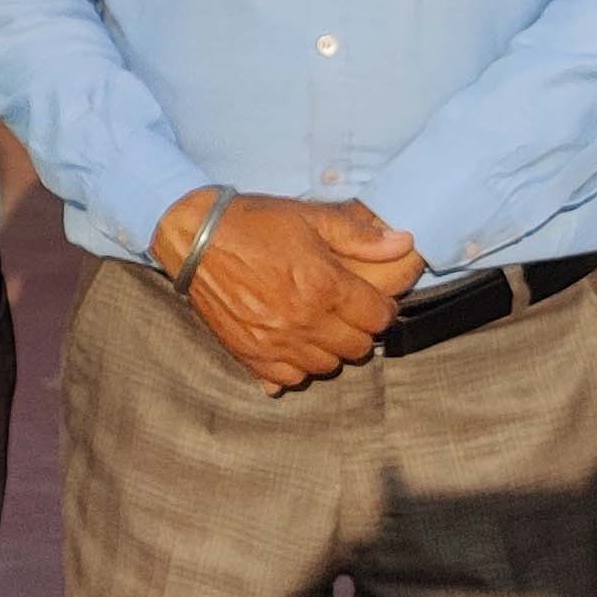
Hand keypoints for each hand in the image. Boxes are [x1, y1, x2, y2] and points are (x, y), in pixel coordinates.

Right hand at [156, 190, 414, 392]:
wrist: (193, 237)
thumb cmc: (254, 223)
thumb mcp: (310, 218)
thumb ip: (359, 236)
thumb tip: (403, 243)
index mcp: (325, 286)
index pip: (379, 318)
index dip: (380, 308)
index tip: (368, 300)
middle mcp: (304, 320)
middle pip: (358, 347)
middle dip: (358, 329)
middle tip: (343, 311)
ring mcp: (275, 342)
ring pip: (326, 366)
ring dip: (328, 349)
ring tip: (316, 325)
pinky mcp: (249, 353)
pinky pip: (288, 377)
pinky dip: (296, 365)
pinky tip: (290, 343)